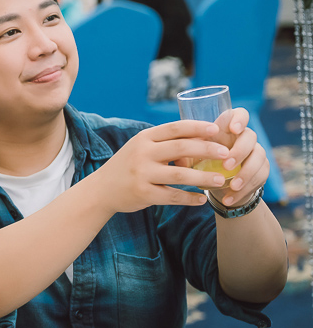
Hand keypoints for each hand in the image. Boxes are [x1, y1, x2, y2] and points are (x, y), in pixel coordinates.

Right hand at [92, 120, 231, 212]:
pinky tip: (202, 200)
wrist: (100, 190)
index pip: (175, 128)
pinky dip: (189, 199)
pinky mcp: (143, 194)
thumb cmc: (128, 166)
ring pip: (180, 175)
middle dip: (207, 150)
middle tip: (227, 154)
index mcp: (144, 138)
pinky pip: (172, 196)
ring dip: (203, 177)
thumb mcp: (141, 148)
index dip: (198, 127)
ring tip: (221, 180)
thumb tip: (202, 138)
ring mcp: (142, 174)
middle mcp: (142, 154)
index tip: (218, 129)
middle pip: (181, 148)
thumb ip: (166, 143)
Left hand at [175, 107, 268, 207]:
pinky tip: (229, 198)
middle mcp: (244, 138)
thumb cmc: (202, 163)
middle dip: (239, 151)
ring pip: (258, 158)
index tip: (233, 129)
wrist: (218, 184)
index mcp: (228, 130)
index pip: (240, 114)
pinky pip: (259, 178)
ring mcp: (256, 153)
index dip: (239, 119)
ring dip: (245, 173)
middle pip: (250, 136)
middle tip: (226, 165)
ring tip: (232, 186)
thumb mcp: (192, 157)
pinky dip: (244, 190)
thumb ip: (185, 152)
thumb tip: (175, 156)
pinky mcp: (261, 170)